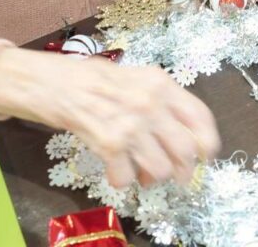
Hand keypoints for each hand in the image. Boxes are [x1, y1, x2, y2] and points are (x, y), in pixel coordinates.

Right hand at [0, 49, 220, 187]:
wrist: (50, 82)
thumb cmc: (89, 78)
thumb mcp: (132, 77)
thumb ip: (159, 99)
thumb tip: (181, 133)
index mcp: (160, 83)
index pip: (200, 117)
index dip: (207, 143)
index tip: (205, 156)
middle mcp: (150, 102)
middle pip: (186, 151)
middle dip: (183, 170)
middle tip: (175, 176)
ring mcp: (130, 124)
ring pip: (160, 169)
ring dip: (151, 178)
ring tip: (140, 173)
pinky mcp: (108, 144)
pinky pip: (126, 177)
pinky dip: (121, 180)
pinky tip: (114, 171)